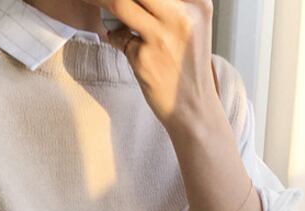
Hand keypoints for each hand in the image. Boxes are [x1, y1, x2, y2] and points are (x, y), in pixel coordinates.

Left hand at [85, 0, 219, 135]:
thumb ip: (171, 6)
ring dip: (108, 5)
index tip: (135, 1)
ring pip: (122, 5)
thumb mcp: (192, 26)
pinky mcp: (143, 57)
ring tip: (107, 10)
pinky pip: (119, 37)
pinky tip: (126, 45)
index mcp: (198, 3)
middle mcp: (181, 15)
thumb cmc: (189, 67)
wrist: (193, 107)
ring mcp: (161, 36)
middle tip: (110, 2)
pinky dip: (117, 38)